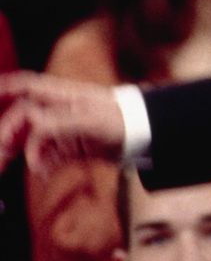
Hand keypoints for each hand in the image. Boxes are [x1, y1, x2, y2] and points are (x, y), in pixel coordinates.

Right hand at [0, 71, 124, 174]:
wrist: (147, 136)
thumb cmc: (122, 118)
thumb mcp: (90, 119)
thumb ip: (58, 122)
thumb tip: (30, 124)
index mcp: (62, 96)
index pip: (26, 87)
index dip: (5, 89)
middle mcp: (59, 111)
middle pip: (23, 118)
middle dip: (8, 134)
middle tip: (2, 153)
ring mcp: (65, 129)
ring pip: (34, 140)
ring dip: (26, 154)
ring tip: (27, 167)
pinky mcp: (73, 147)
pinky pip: (50, 156)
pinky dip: (44, 164)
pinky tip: (45, 173)